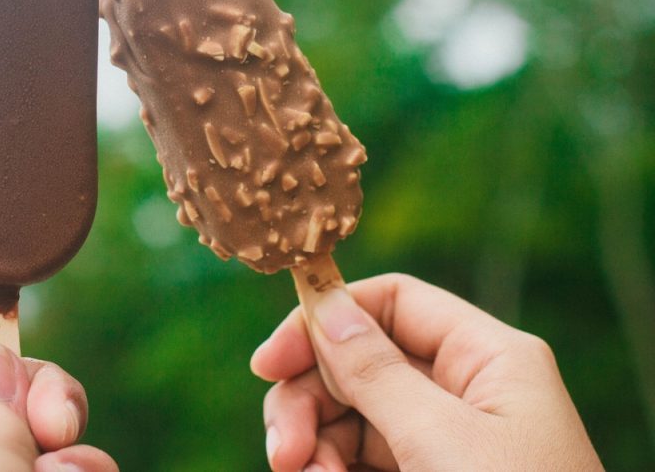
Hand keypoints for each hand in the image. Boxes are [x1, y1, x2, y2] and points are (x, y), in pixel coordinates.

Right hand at [252, 273, 602, 470]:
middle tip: (282, 450)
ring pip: (352, 418)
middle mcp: (467, 392)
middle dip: (310, 402)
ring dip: (314, 446)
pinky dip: (332, 469)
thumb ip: (376, 370)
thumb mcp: (439, 439)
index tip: (269, 363)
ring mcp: (448, 442)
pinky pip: (362, 460)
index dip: (325, 320)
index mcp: (489, 358)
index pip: (393, 303)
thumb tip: (327, 305)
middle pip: (360, 363)